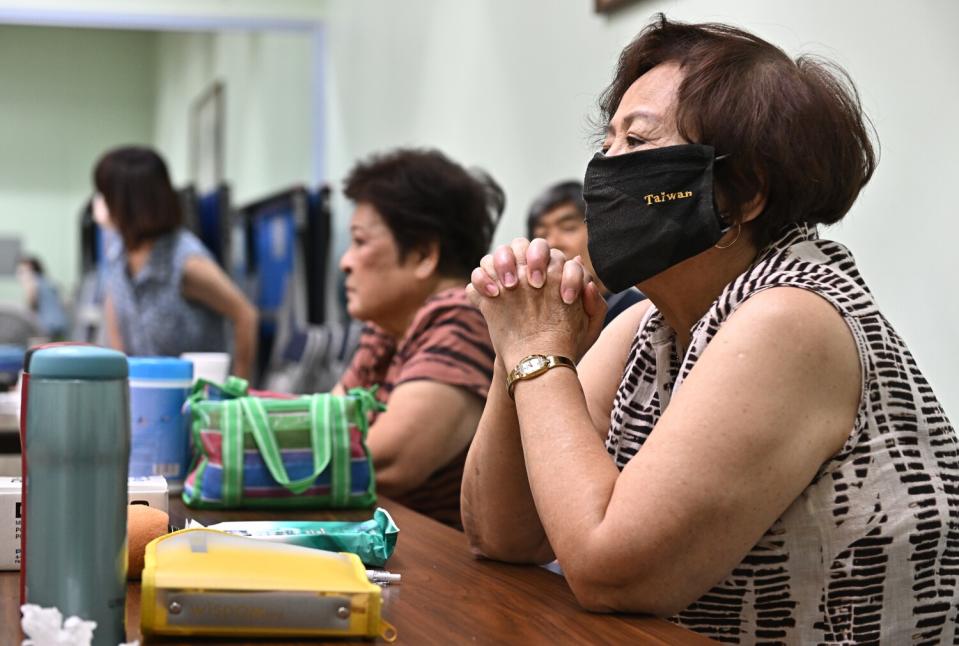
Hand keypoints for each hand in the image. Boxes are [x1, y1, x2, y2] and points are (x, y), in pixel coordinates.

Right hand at [467, 238, 606, 365]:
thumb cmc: (564, 346)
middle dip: (533, 258)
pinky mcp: (488, 294)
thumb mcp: (587, 331)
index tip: (565, 300)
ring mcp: (507, 280)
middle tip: (535, 283)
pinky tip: (492, 296)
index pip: (557, 257)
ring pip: (500, 252)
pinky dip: (481, 278)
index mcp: (555, 274)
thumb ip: (595, 307)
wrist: (536, 363)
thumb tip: (589, 284)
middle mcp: (530, 271)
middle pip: (526, 245)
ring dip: (503, 261)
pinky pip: (479, 274)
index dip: (564, 274)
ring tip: (509, 286)